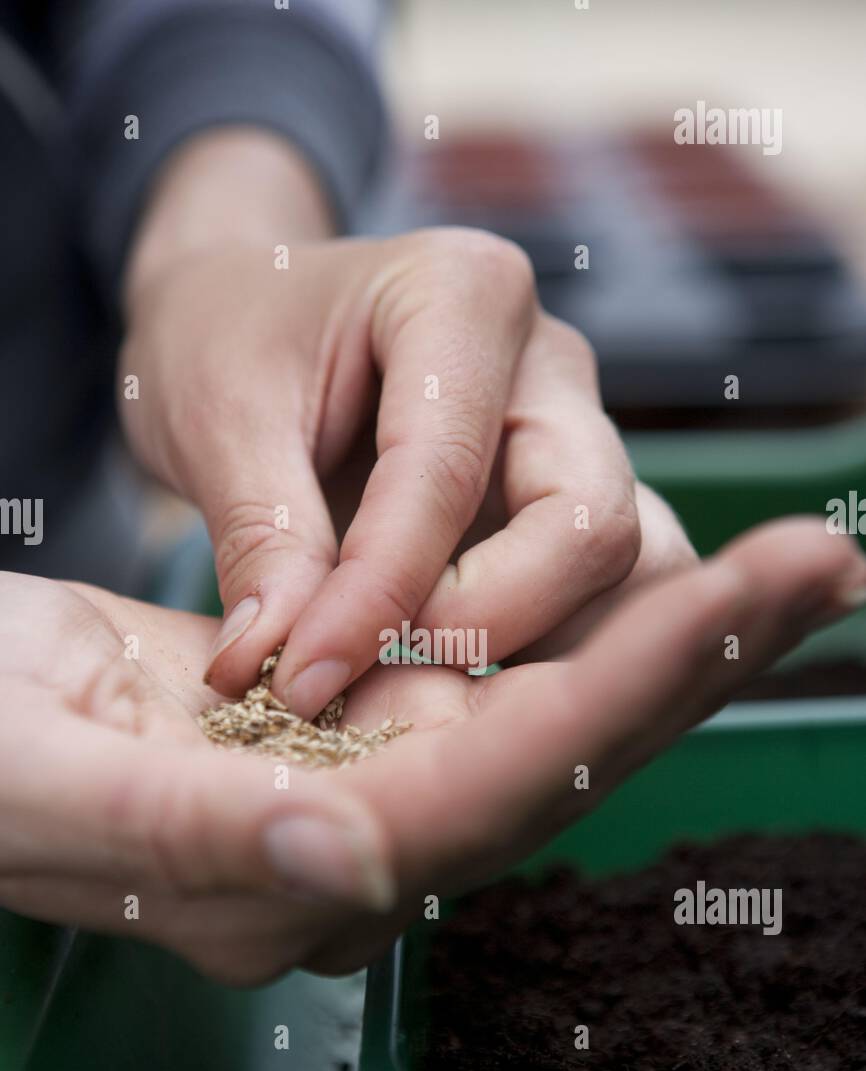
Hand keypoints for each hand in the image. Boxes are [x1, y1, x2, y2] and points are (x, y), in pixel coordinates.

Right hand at [1, 518, 860, 984]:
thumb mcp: (49, 783)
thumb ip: (196, 838)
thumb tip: (355, 855)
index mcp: (281, 884)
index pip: (491, 787)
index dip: (622, 689)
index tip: (747, 592)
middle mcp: (347, 852)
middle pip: (554, 755)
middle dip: (691, 658)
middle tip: (822, 563)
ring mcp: (355, 789)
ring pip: (540, 711)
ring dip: (663, 632)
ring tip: (789, 562)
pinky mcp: (348, 734)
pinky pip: (491, 681)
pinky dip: (580, 621)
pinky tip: (660, 576)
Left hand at [119, 130, 692, 721]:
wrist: (244, 316)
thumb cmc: (231, 339)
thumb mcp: (219, 422)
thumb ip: (261, 541)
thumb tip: (270, 667)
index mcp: (464, 294)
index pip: (446, 474)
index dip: (378, 594)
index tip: (301, 680)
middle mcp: (549, 365)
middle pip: (591, 525)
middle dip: (490, 623)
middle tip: (373, 674)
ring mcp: (572, 438)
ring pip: (612, 572)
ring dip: (522, 645)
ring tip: (397, 682)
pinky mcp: (562, 506)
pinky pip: (585, 594)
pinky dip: (524, 647)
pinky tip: (431, 677)